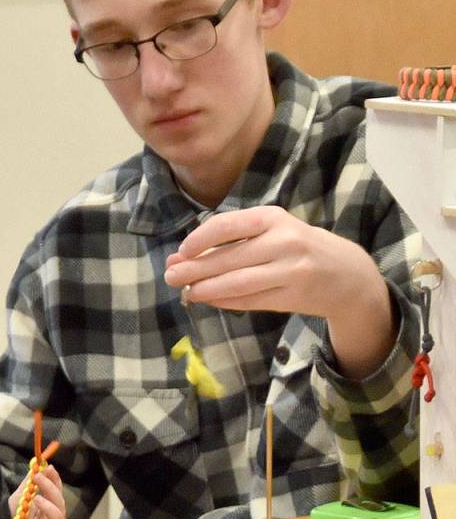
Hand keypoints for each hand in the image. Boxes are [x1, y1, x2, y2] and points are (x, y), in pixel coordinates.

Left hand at [8, 464, 66, 518]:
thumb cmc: (17, 518)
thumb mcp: (20, 497)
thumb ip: (28, 484)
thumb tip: (35, 466)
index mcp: (50, 506)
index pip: (58, 491)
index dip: (55, 479)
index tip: (47, 467)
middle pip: (61, 505)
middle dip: (51, 489)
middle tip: (38, 478)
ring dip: (50, 509)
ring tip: (37, 500)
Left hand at [164, 206, 393, 376]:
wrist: (349, 274)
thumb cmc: (298, 247)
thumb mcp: (271, 232)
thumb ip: (228, 241)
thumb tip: (177, 257)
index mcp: (273, 218)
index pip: (227, 225)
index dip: (199, 240)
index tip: (180, 252)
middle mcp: (284, 241)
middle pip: (229, 257)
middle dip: (195, 269)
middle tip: (170, 276)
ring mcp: (292, 270)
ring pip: (239, 282)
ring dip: (207, 288)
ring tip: (186, 291)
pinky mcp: (294, 296)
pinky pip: (251, 300)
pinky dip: (225, 301)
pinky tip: (208, 299)